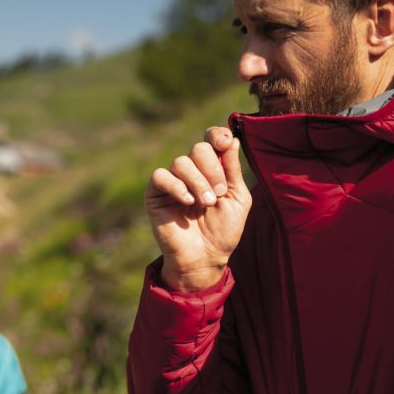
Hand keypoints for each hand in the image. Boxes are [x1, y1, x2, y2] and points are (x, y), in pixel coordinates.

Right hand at [145, 126, 251, 291]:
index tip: (225, 144)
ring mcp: (173, 182)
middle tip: (219, 194)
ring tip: (206, 204)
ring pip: (181, 162)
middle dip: (212, 169)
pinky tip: (187, 202)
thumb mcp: (237, 199)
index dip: (217, 135)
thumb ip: (233, 170)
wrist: (205, 258)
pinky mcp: (155, 194)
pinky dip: (176, 186)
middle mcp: (192, 172)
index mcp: (212, 169)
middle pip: (198, 148)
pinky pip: (161, 176)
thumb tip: (232, 138)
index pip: (211, 139)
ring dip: (198, 182)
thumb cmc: (223, 231)